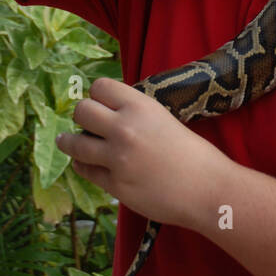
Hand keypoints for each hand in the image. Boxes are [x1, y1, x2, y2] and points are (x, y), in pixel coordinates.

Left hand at [56, 79, 231, 231]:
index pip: (99, 86)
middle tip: (88, 123)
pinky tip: (86, 162)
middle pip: (82, 110)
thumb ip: (135, 113)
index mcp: (140, 106)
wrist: (206, 188)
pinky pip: (84, 169)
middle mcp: (124, 128)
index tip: (100, 102)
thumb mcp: (163, 118)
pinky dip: (83, 164)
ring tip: (68, 140)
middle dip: (83, 116)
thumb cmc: (192, 152)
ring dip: (71, 141)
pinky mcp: (114, 185)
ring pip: (75, 142)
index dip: (98, 94)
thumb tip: (107, 111)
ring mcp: (117, 158)